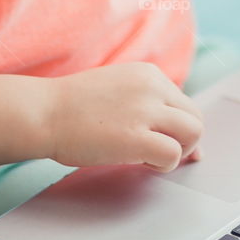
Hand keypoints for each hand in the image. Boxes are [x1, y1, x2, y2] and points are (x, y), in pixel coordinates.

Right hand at [47, 61, 203, 170]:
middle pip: (195, 117)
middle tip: (162, 153)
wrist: (43, 112)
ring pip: (193, 133)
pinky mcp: (137, 137)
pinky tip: (143, 164)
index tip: (171, 142)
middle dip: (186, 140)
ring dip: (178, 151)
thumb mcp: (117, 88)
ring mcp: (146, 111)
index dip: (179, 127)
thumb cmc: (72, 107)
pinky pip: (173, 154)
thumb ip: (145, 102)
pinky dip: (164, 165)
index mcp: (149, 74)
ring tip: (152, 158)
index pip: (184, 102)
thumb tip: (174, 127)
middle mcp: (153, 87)